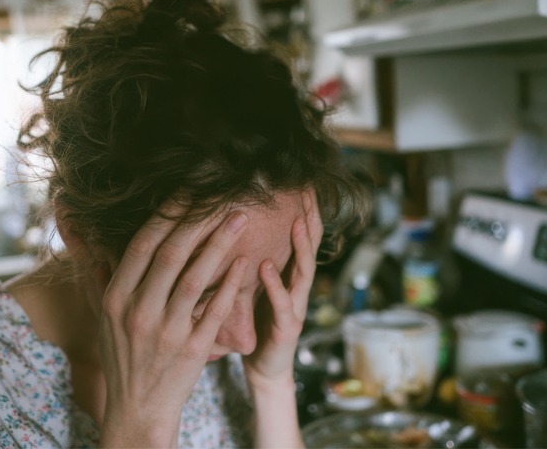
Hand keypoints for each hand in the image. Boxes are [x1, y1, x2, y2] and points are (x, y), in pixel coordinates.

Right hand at [98, 200, 248, 447]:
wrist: (138, 410)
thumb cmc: (123, 355)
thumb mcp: (103, 314)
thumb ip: (99, 272)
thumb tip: (83, 229)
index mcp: (116, 298)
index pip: (142, 245)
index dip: (167, 214)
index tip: (188, 190)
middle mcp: (138, 312)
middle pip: (171, 254)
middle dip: (199, 220)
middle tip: (222, 196)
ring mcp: (167, 332)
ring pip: (196, 278)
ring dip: (220, 244)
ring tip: (239, 218)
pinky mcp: (193, 350)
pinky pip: (215, 310)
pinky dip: (230, 284)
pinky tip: (245, 262)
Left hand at [243, 189, 322, 383]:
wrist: (262, 367)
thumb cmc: (256, 321)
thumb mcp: (255, 283)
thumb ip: (253, 256)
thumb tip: (234, 221)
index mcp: (289, 273)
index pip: (301, 235)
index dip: (304, 208)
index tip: (301, 180)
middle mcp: (297, 287)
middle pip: (310, 247)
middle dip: (311, 218)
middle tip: (309, 191)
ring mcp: (295, 307)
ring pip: (304, 272)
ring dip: (301, 246)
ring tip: (295, 221)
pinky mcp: (286, 329)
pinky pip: (284, 304)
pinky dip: (276, 284)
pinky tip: (266, 266)